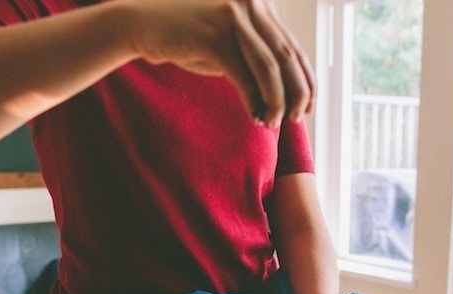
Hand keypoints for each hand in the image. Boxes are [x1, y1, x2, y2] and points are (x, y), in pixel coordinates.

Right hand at [128, 0, 315, 125]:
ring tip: (273, 122)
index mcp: (261, 5)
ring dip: (277, 101)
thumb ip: (257, 58)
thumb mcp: (231, 44)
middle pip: (287, 57)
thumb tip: (288, 93)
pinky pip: (244, 75)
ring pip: (269, 68)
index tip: (308, 107)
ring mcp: (233, 16)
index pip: (294, 48)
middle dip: (297, 94)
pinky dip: (254, 101)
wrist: (143, 25)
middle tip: (296, 119)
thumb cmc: (190, 39)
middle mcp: (252, 4)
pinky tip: (255, 117)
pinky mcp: (213, 34)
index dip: (306, 80)